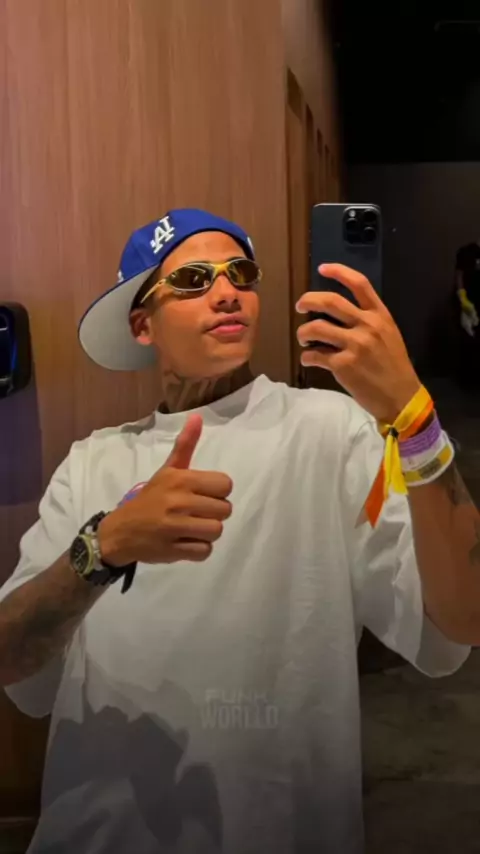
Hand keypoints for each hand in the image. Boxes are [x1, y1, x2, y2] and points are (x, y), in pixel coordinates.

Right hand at [98, 414, 232, 565]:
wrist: (120, 532)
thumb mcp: (167, 470)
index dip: (217, 492)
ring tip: (191, 528)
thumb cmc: (150, 498)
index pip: (225, 485)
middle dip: (213, 513)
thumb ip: (186, 445)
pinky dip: (198, 550)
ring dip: (207, 532)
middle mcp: (179, 502)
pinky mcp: (173, 551)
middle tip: (195, 513)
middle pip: (225, 510)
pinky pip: (205, 552)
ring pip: (217, 531)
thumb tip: (198, 416)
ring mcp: (176, 528)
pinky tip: (185, 542)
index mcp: (180, 480)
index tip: (202, 495)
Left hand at [296, 263, 421, 423]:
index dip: (339, 272)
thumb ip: (369, 321)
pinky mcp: (343, 365)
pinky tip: (309, 359)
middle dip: (308, 300)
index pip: (359, 284)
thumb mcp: (389, 335)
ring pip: (316, 327)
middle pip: (330, 301)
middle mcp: (367, 326)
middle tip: (300, 306)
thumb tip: (341, 314)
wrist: (401, 397)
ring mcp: (355, 345)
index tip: (322, 268)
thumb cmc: (394, 367)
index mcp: (380, 315)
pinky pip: (315, 355)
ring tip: (304, 338)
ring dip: (303, 332)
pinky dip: (307, 356)